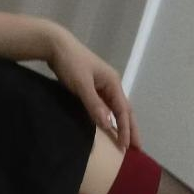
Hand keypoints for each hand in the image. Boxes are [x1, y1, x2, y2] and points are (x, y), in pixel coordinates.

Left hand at [47, 30, 140, 149]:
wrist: (56, 45)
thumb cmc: (70, 63)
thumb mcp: (82, 85)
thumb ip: (94, 105)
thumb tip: (108, 125)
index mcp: (113, 82)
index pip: (123, 111)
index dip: (125, 129)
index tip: (126, 146)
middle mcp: (111, 84)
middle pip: (124, 110)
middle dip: (131, 129)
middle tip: (137, 148)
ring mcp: (102, 85)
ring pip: (115, 108)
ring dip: (121, 124)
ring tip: (125, 140)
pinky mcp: (92, 86)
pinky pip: (105, 106)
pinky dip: (108, 118)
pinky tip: (108, 127)